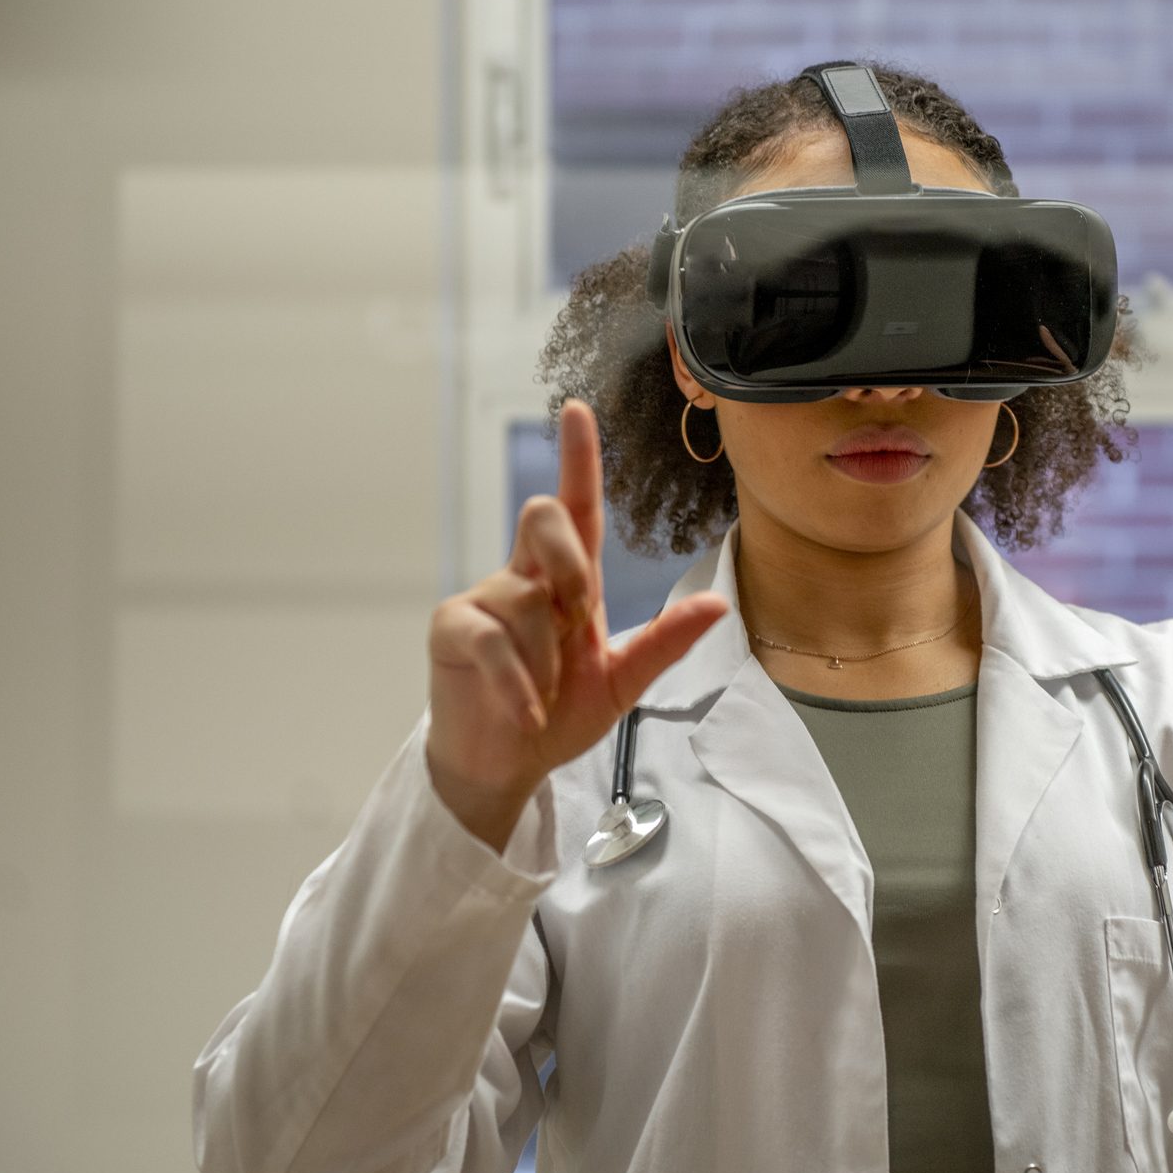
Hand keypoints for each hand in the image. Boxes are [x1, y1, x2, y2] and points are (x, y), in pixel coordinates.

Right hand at [425, 400, 728, 847]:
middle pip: (542, 517)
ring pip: (528, 601)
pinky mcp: (454, 630)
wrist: (507, 763)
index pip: (576, 508)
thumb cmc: (559, 715)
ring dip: (548, 660)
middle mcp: (524, 577)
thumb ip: (664, 642)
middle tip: (578, 622)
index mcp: (567, 581)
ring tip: (542, 696)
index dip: (578, 459)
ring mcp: (485, 600)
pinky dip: (520, 685)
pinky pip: (495, 641)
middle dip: (569, 563)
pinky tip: (528, 712)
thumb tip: (718, 603)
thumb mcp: (622, 681)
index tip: (580, 409)